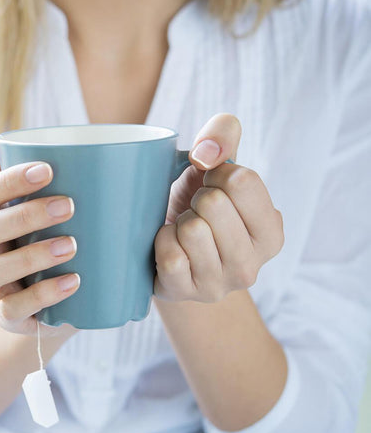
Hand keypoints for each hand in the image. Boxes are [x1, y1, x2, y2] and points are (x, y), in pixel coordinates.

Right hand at [0, 145, 79, 336]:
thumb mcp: (42, 207)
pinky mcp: (7, 315)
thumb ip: (25, 175)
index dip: (6, 181)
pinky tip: (73, 282)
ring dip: (30, 257)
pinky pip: (12, 309)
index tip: (47, 169)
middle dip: (23, 216)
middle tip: (68, 206)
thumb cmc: (49, 239)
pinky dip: (42, 295)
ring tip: (72, 246)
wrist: (56, 300)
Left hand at [154, 113, 283, 302]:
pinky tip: (168, 247)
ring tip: (182, 232)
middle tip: (194, 213)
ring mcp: (218, 285)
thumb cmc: (193, 207)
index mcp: (271, 232)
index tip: (211, 186)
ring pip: (192, 230)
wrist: (165, 256)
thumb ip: (222, 138)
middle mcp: (252, 265)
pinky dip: (160, 241)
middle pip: (214, 204)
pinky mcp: (185, 294)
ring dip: (177, 222)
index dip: (215, 173)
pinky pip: (170, 254)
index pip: (242, 181)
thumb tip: (206, 153)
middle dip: (196, 199)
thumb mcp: (213, 169)